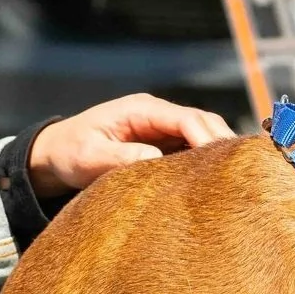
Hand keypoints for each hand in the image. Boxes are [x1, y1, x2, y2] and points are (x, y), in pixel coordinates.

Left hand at [28, 94, 233, 198]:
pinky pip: (192, 148)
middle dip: (222, 145)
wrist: (54, 153)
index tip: (220, 166)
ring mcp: (162, 128)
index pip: (187, 118)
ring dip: (217, 153)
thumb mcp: (88, 156)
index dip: (207, 139)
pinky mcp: (162, 144)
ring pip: (203, 134)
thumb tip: (156, 159)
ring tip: (234, 181)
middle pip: (204, 122)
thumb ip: (120, 157)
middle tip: (239, 175)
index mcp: (141, 109)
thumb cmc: (69, 152)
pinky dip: (206, 162)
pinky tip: (214, 183)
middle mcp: (157, 114)